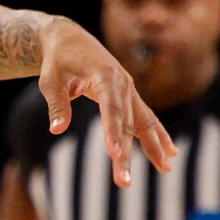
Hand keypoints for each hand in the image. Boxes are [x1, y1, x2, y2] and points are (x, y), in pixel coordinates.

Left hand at [37, 19, 175, 186]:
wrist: (69, 38)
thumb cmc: (57, 60)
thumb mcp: (50, 80)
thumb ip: (56, 104)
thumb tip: (57, 129)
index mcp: (104, 76)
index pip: (110, 109)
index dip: (113, 131)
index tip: (114, 153)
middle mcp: (123, 83)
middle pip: (126, 123)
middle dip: (126, 153)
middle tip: (124, 181)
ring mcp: (129, 90)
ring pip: (142, 122)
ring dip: (154, 146)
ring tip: (166, 168)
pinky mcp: (129, 95)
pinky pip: (146, 118)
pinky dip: (158, 135)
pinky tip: (170, 153)